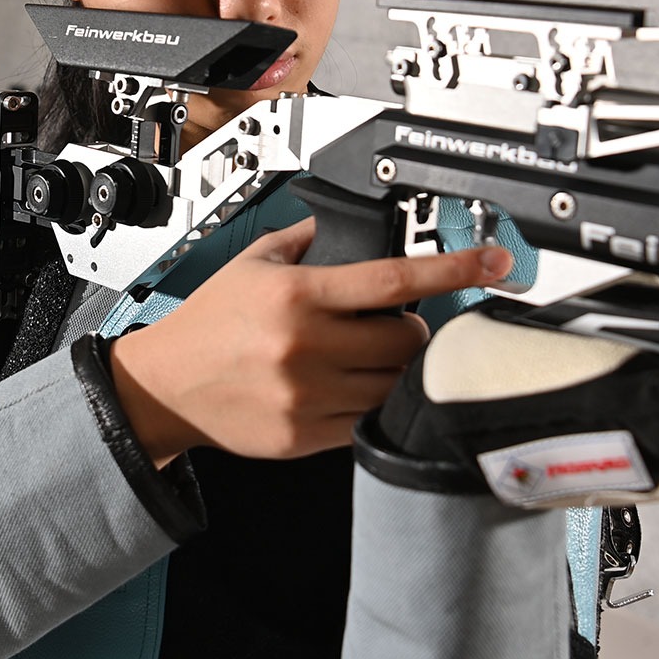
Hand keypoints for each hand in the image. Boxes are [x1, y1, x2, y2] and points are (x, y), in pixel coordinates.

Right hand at [109, 217, 514, 464]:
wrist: (164, 387)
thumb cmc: (207, 326)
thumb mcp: (252, 264)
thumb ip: (305, 239)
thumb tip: (350, 223)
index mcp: (298, 295)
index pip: (395, 280)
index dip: (453, 269)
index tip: (493, 262)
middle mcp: (307, 346)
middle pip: (406, 340)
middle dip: (412, 331)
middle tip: (394, 327)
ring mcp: (308, 396)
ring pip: (392, 385)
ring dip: (393, 370)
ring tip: (364, 358)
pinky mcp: (305, 436)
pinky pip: (366, 420)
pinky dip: (367, 403)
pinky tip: (343, 387)